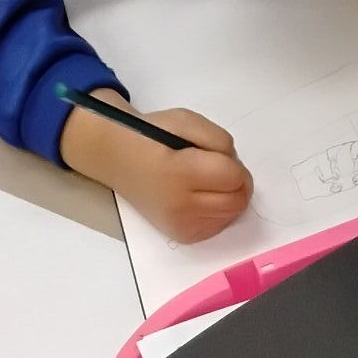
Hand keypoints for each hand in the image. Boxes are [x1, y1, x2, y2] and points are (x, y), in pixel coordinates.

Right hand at [60, 92, 253, 243]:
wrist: (119, 158)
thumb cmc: (152, 136)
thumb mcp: (187, 120)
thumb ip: (220, 141)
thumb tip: (237, 171)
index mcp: (179, 174)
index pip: (234, 177)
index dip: (233, 163)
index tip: (214, 155)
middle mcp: (180, 206)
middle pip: (238, 200)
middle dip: (236, 182)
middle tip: (214, 168)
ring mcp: (181, 225)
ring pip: (233, 214)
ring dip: (228, 196)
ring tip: (202, 181)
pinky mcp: (183, 236)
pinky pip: (220, 225)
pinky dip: (218, 211)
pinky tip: (199, 197)